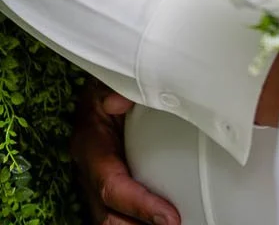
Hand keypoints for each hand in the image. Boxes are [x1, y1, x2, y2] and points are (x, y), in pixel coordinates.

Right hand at [70, 79, 180, 224]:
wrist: (95, 95)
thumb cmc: (106, 90)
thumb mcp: (107, 84)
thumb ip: (114, 90)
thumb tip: (119, 102)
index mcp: (90, 149)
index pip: (112, 187)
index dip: (140, 205)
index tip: (170, 217)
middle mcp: (90, 174)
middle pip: (108, 217)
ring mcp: (97, 185)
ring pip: (112, 221)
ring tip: (172, 223)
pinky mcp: (109, 190)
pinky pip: (120, 214)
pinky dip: (140, 220)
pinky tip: (164, 218)